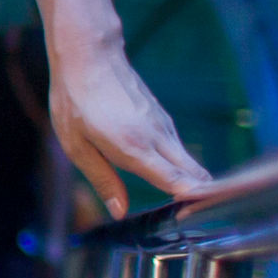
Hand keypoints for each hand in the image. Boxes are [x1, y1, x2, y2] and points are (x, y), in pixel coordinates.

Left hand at [49, 34, 216, 219]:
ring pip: (189, 162)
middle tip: (199, 222)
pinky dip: (182, 166)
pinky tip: (171, 179)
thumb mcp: (76, 146)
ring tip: (187, 208)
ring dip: (192, 182)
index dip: (192, 200)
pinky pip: (178, 149)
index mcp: (135, 147)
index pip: (176, 180)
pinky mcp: (162, 119)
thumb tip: (120, 211)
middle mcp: (157, 137)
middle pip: (194, 174)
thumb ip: (103, 180)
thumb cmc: (76, 100)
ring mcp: (163, 125)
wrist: (90, 56)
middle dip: (202, 197)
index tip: (201, 218)